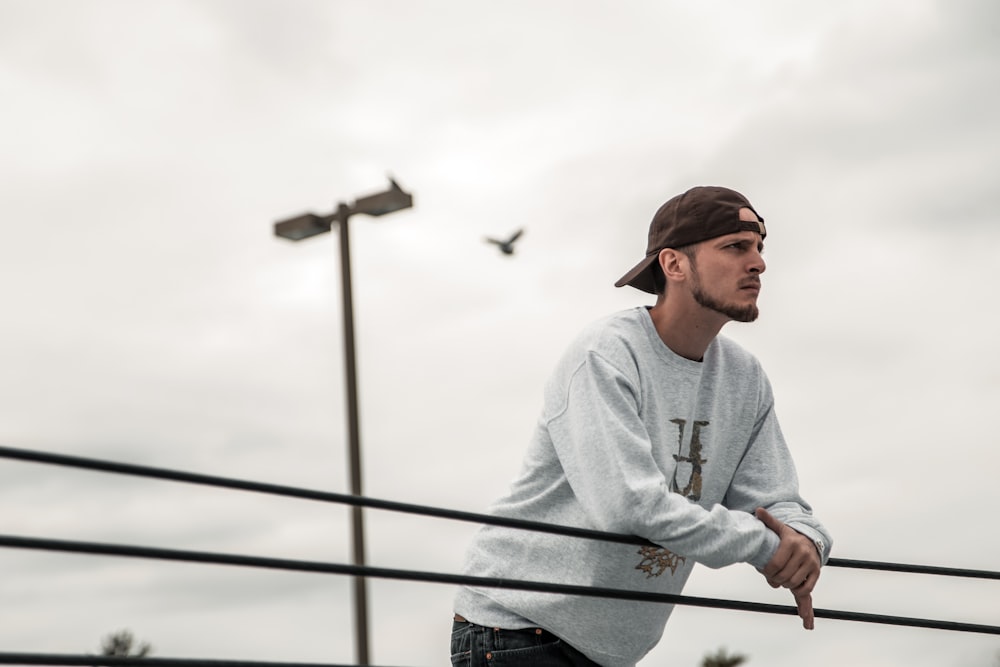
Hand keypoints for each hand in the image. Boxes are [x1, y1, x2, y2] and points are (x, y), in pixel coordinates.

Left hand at [755, 507, 821, 629]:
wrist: (813, 539)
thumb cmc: (792, 536)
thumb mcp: (780, 527)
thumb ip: (769, 520)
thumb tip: (758, 510)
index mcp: (791, 543)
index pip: (775, 564)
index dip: (767, 571)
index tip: (764, 571)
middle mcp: (802, 552)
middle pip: (783, 575)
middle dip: (774, 579)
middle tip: (771, 577)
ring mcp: (811, 563)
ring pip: (794, 582)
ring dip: (784, 584)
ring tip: (780, 580)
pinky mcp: (817, 571)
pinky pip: (807, 588)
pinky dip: (798, 590)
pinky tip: (792, 586)